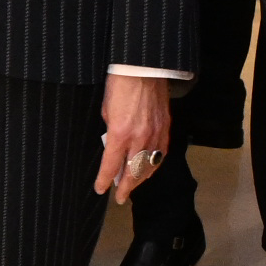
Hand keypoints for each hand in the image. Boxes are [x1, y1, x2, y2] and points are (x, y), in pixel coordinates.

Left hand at [97, 72, 175, 198]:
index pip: (111, 166)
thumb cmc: (119, 86)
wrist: (143, 68)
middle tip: (120, 198)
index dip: (105, 181)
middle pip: (133, 172)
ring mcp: (155, 134)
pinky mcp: (165, 127)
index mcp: (120, 134)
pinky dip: (154, 164)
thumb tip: (112, 143)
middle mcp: (139, 138)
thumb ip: (110, 131)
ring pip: (149, 165)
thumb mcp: (106, 111)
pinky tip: (149, 168)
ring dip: (140, 179)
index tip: (100, 190)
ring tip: (132, 186)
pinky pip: (162, 153)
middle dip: (125, 187)